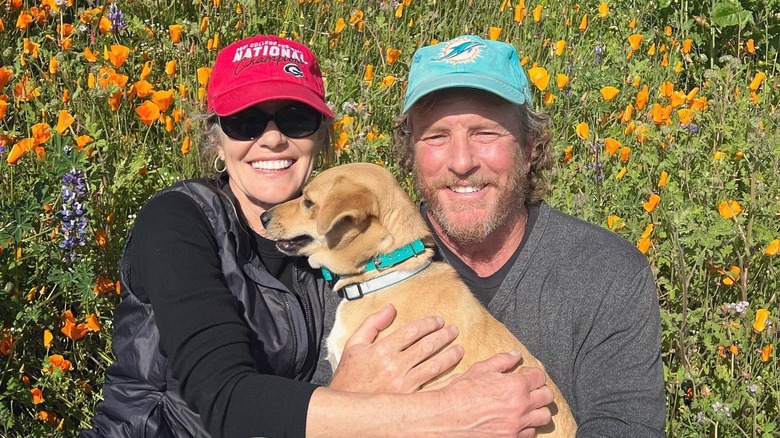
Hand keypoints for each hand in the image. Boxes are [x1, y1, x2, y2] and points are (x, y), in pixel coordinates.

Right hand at [329, 304, 463, 392]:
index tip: (438, 320)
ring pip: (434, 365)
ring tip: (459, 349)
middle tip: (453, 330)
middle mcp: (394, 366)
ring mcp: (403, 384)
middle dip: (444, 335)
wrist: (346, 408)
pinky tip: (457, 375)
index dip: (429, 323)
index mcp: (382, 350)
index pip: (412, 331)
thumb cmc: (349, 376)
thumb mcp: (354, 345)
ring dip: (450, 355)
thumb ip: (372, 323)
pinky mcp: (409, 399)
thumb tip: (390, 308)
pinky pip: (434, 388)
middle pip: (427, 346)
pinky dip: (448, 381)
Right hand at [438, 353, 553, 436]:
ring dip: (538, 409)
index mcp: (515, 386)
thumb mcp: (479, 370)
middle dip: (539, 389)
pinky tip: (516, 419)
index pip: (540, 377)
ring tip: (526, 405)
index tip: (523, 374)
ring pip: (544, 417)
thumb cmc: (460, 392)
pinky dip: (527, 425)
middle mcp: (520, 406)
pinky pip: (530, 432)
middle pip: (547, 397)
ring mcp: (517, 425)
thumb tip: (515, 355)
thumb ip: (501, 361)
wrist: (445, 417)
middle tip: (528, 388)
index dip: (532, 373)